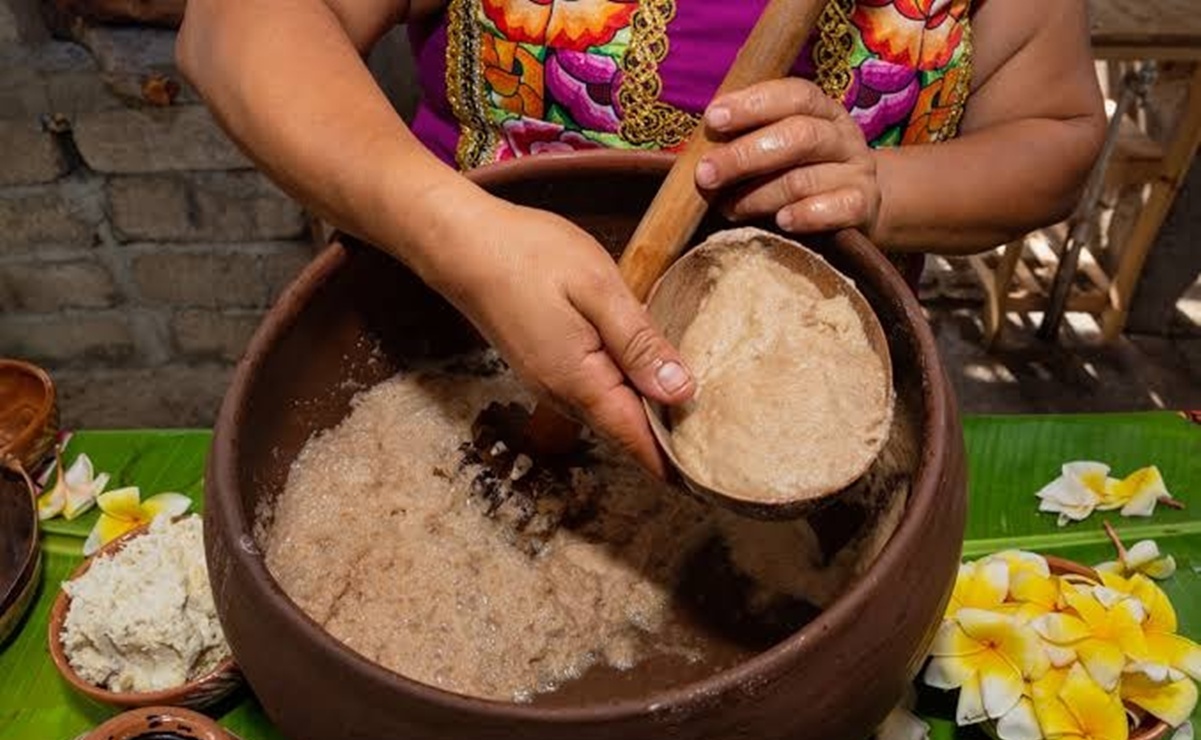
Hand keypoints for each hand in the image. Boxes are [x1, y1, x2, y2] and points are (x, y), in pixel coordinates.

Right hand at [427, 196, 695, 475]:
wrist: (460, 244)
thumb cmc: (529, 256)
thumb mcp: (598, 289)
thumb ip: (640, 343)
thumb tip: (681, 392)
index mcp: (582, 383)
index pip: (638, 443)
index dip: (676, 465)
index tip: (714, 480)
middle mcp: (563, 395)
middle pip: (627, 432)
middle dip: (670, 442)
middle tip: (722, 444)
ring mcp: (550, 382)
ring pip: (611, 412)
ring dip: (648, 416)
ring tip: (698, 413)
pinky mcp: (544, 365)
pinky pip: (595, 392)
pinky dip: (626, 393)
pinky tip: (649, 374)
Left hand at [696, 78, 880, 235]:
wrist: (856, 206)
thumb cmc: (800, 172)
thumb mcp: (778, 148)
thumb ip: (746, 141)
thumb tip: (697, 150)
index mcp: (821, 110)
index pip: (793, 94)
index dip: (752, 104)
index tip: (713, 119)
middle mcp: (842, 135)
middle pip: (798, 135)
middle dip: (744, 155)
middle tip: (705, 175)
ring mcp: (857, 170)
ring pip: (804, 179)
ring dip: (758, 196)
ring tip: (729, 209)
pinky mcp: (863, 205)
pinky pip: (836, 209)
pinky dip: (805, 215)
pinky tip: (781, 222)